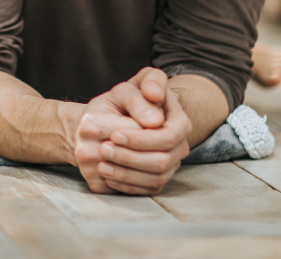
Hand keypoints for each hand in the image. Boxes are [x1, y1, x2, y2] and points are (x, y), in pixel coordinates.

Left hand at [74, 68, 188, 194]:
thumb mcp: (124, 91)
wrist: (111, 119)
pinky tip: (107, 176)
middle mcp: (179, 145)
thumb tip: (154, 120)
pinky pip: (147, 189)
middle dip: (130, 157)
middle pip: (162, 160)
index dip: (142, 139)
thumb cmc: (120, 102)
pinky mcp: (158, 179)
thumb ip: (137, 96)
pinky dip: (127, 185)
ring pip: (155, 178)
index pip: (168, 136)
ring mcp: (170, 164)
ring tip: (101, 165)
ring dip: (126, 174)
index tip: (114, 135)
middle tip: (103, 149)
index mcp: (177, 120)